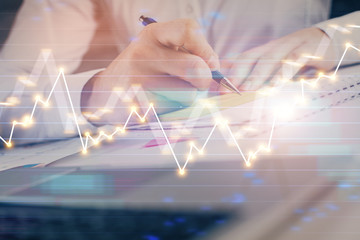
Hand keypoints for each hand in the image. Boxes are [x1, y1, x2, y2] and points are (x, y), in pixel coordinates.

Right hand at [81, 19, 218, 124]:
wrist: (107, 92)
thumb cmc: (144, 70)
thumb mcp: (161, 51)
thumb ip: (188, 54)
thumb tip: (217, 70)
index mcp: (153, 34)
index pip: (190, 29)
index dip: (207, 48)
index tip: (210, 63)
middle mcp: (144, 53)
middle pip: (196, 68)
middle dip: (205, 80)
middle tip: (199, 84)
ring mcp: (139, 81)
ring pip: (190, 95)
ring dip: (188, 98)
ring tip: (169, 94)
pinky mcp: (139, 107)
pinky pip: (175, 112)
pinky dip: (174, 111)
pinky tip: (158, 105)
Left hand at [223, 27, 335, 91]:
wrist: (328, 41)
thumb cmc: (298, 58)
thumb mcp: (278, 67)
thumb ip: (262, 78)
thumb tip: (242, 92)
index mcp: (265, 51)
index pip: (244, 59)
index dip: (230, 73)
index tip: (219, 88)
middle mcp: (275, 47)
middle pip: (253, 58)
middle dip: (238, 75)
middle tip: (226, 91)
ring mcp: (291, 46)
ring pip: (271, 59)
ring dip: (257, 75)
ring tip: (246, 89)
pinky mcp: (308, 50)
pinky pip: (294, 61)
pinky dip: (283, 72)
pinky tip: (275, 85)